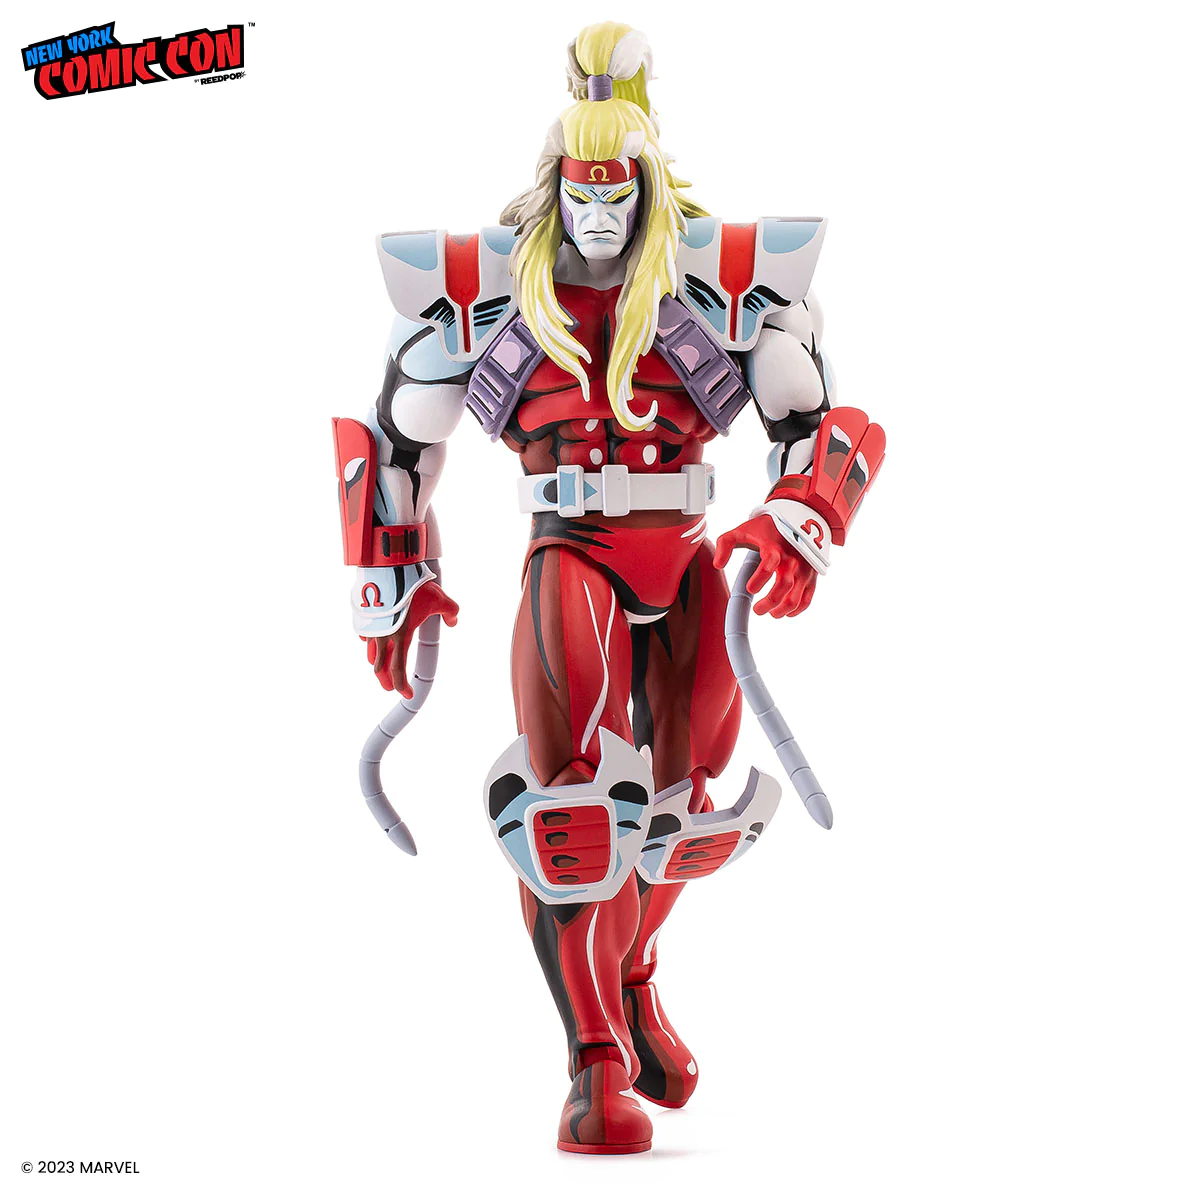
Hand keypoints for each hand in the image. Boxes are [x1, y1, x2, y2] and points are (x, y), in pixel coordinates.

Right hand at [365, 582, 458, 696]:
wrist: (388, 566)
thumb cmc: (413, 584)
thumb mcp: (441, 599)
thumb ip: (451, 612)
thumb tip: (454, 621)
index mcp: (401, 638)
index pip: (399, 671)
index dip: (402, 687)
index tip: (408, 694)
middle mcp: (383, 637)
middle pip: (380, 669)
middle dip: (386, 682)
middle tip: (391, 688)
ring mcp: (371, 628)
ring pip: (370, 654)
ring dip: (378, 664)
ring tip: (383, 668)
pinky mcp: (363, 617)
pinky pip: (365, 636)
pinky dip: (371, 643)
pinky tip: (376, 640)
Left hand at [714, 514, 817, 617]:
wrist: (796, 517)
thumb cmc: (767, 527)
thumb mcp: (742, 531)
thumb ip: (725, 545)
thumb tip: (718, 565)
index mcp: (774, 548)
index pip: (768, 566)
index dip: (758, 580)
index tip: (750, 588)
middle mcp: (791, 559)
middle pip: (784, 586)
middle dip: (769, 602)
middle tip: (757, 610)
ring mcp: (804, 568)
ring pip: (796, 597)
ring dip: (782, 610)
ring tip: (771, 613)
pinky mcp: (811, 575)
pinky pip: (807, 598)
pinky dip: (797, 609)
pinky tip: (786, 613)